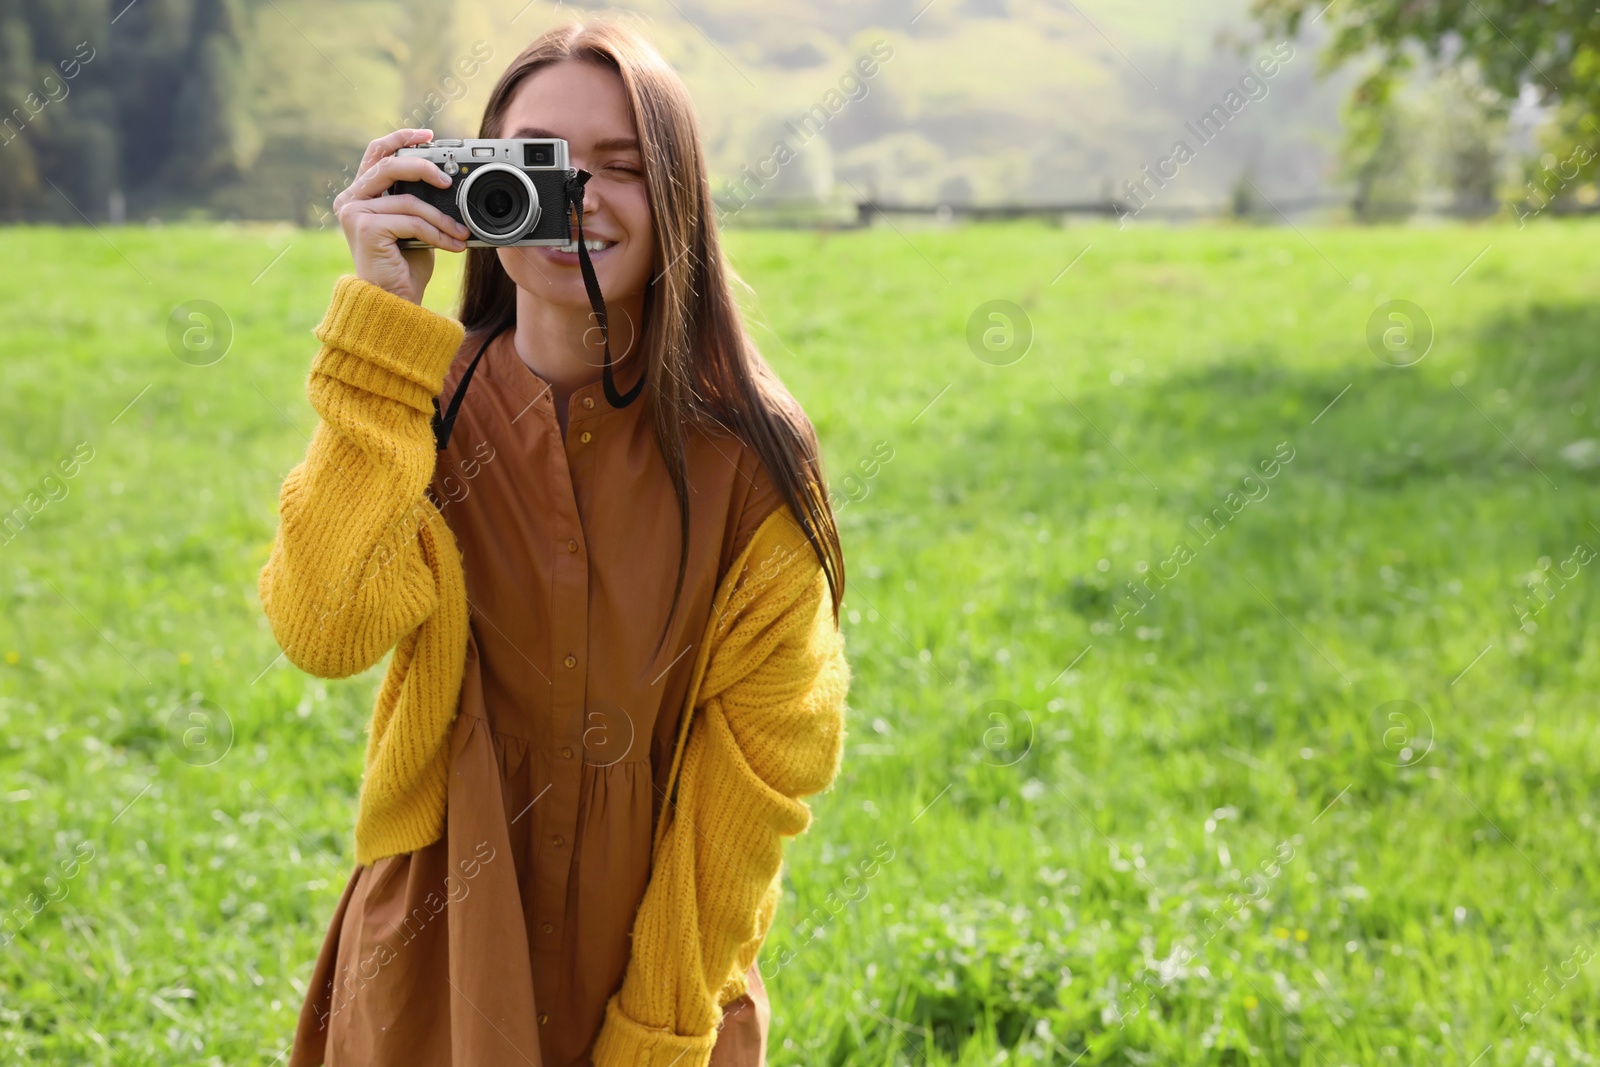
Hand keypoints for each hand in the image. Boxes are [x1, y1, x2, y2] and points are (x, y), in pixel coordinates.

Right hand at [333, 128, 473, 304]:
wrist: (394, 303)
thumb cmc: (404, 268)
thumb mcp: (414, 226)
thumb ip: (417, 200)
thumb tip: (447, 181)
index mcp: (360, 195)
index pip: (377, 153)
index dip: (401, 138)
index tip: (429, 135)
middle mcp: (351, 200)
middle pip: (390, 164)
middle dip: (424, 167)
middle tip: (449, 180)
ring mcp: (354, 212)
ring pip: (408, 199)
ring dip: (442, 216)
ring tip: (461, 231)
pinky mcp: (364, 227)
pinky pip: (411, 220)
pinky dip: (438, 233)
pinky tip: (454, 245)